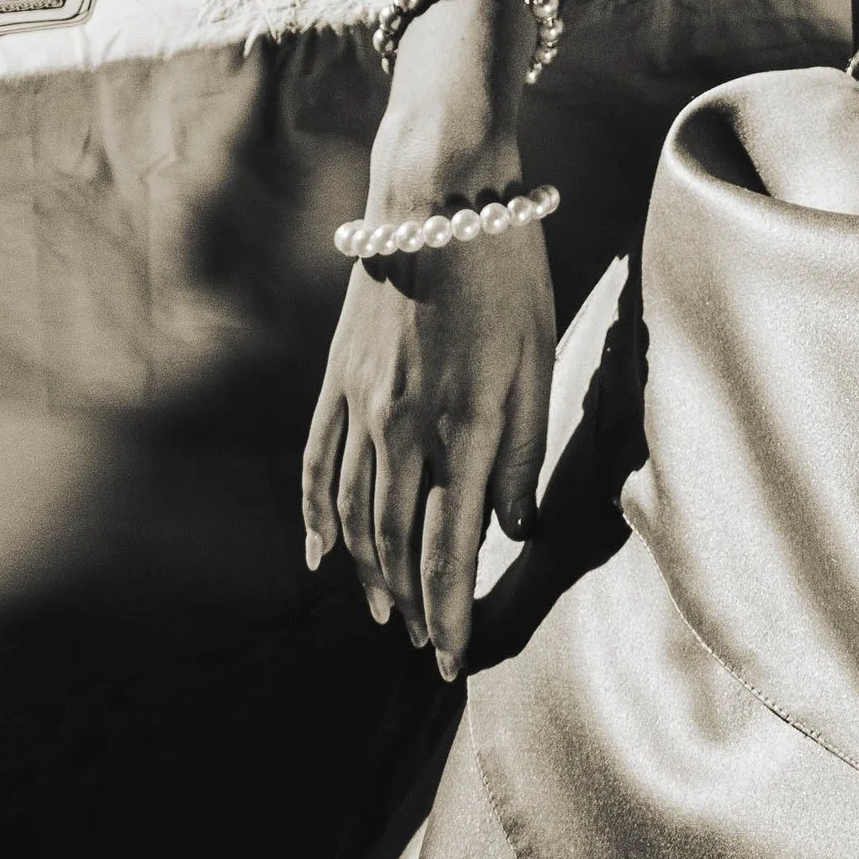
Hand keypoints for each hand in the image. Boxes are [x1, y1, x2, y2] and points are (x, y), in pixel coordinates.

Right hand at [301, 189, 554, 676]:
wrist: (439, 197)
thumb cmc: (508, 273)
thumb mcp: (541, 358)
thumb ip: (527, 450)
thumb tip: (512, 525)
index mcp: (465, 427)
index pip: (451, 551)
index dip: (450, 614)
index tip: (452, 661)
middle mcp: (404, 429)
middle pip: (397, 544)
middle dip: (412, 604)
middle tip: (424, 644)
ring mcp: (362, 406)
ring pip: (355, 516)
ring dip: (368, 573)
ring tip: (384, 612)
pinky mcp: (338, 381)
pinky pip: (319, 464)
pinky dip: (316, 516)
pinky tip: (318, 555)